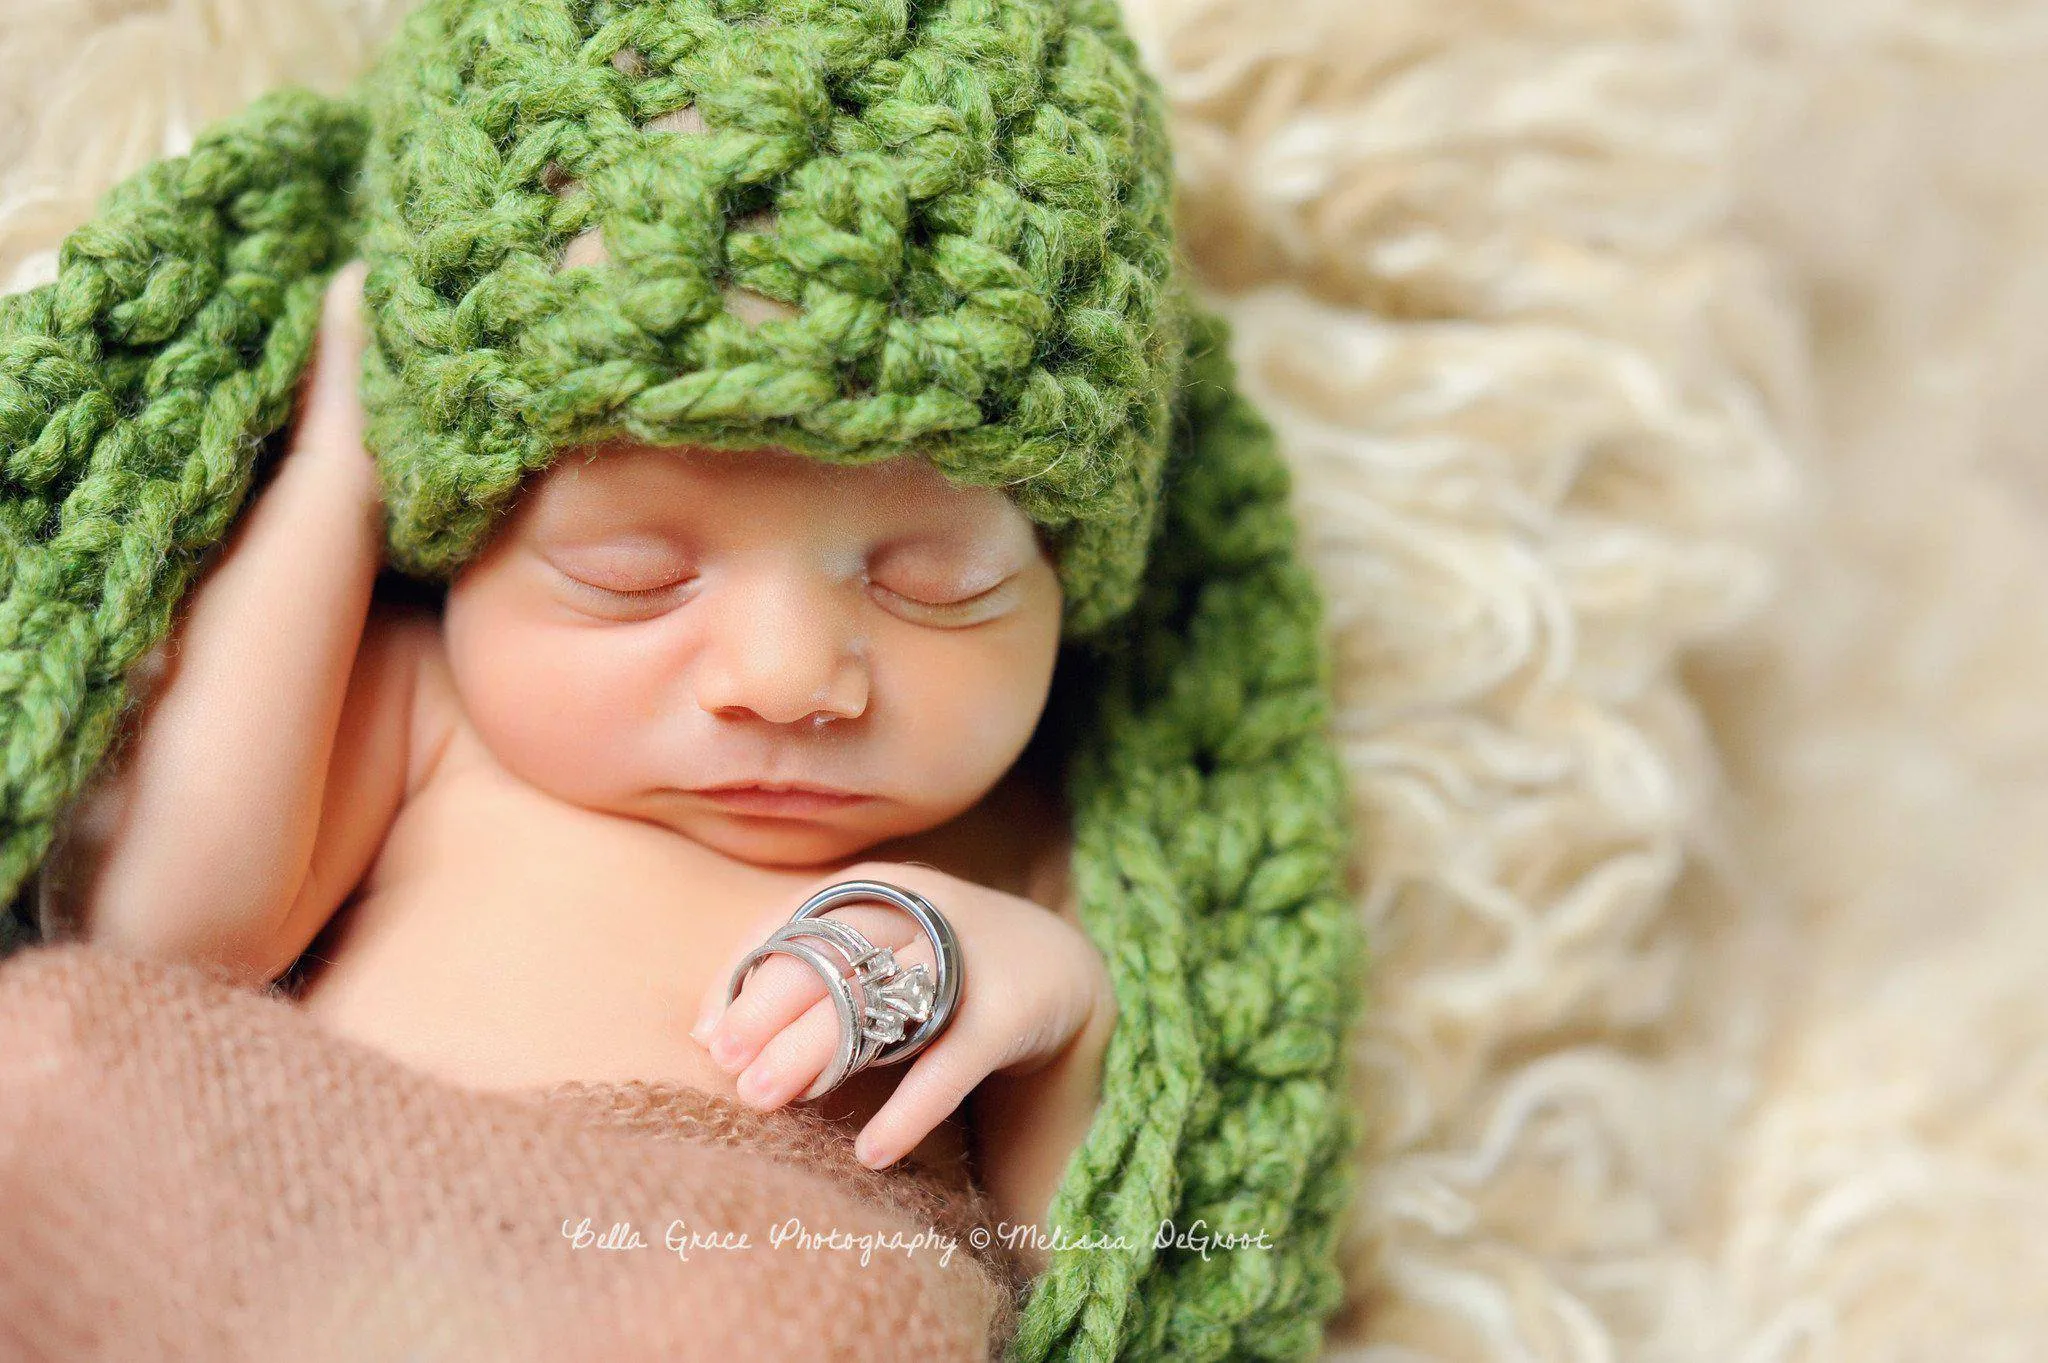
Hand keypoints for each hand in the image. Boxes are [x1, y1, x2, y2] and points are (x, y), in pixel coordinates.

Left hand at [687, 860, 1112, 1170]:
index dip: (748, 980)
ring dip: (817, 1055)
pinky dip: (909, 1108)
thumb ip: (797, 973)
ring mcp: (970, 959)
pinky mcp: (1010, 1012)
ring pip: (881, 1005)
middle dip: (772, 1022)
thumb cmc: (938, 962)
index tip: (709, 1038)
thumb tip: (701, 1030)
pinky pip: (951, 1063)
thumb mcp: (872, 949)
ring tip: (767, 1103)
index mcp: (880, 889)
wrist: (1060, 965)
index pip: (798, 925)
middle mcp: (923, 912)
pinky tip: (870, 1150)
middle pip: (833, 964)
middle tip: (732, 1078)